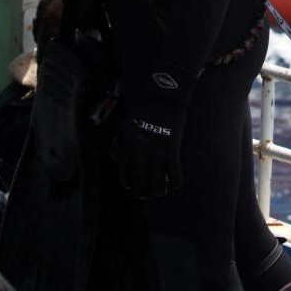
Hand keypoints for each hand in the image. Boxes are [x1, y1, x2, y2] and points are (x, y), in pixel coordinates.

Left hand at [111, 66, 193, 197]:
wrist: (164, 96)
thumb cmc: (144, 110)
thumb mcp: (125, 124)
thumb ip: (118, 142)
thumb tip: (114, 159)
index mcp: (128, 145)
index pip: (125, 173)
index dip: (128, 183)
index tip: (131, 186)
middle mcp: (141, 152)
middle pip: (140, 183)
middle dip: (142, 192)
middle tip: (146, 193)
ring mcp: (158, 152)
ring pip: (158, 183)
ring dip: (159, 190)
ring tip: (161, 189)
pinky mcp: (173, 149)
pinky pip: (175, 174)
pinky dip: (176, 183)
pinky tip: (176, 184)